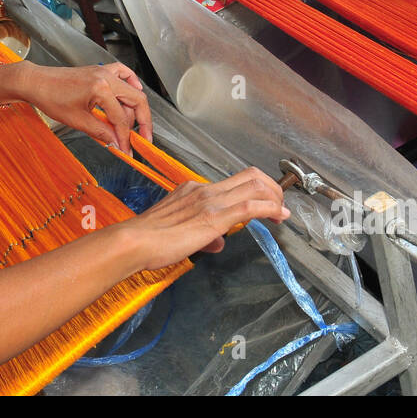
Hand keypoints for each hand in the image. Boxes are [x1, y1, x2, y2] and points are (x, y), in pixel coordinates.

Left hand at [2, 61, 151, 149]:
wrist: (37, 82)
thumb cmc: (51, 99)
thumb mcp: (78, 121)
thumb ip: (102, 133)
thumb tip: (117, 144)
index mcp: (101, 89)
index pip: (121, 119)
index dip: (126, 138)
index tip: (127, 151)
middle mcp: (106, 77)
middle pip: (137, 101)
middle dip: (142, 122)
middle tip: (143, 140)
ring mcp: (105, 71)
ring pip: (132, 89)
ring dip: (135, 108)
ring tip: (131, 125)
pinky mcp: (101, 70)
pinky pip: (124, 73)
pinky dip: (132, 83)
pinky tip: (134, 92)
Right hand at [120, 168, 289, 269]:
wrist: (134, 241)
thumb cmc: (148, 239)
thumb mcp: (178, 232)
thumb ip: (202, 235)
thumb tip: (217, 242)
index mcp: (194, 190)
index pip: (232, 182)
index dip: (255, 189)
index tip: (265, 202)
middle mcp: (204, 190)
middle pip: (250, 176)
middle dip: (272, 188)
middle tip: (279, 205)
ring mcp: (210, 201)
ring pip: (254, 186)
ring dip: (275, 197)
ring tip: (281, 212)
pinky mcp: (214, 217)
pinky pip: (250, 206)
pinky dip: (270, 208)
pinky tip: (279, 216)